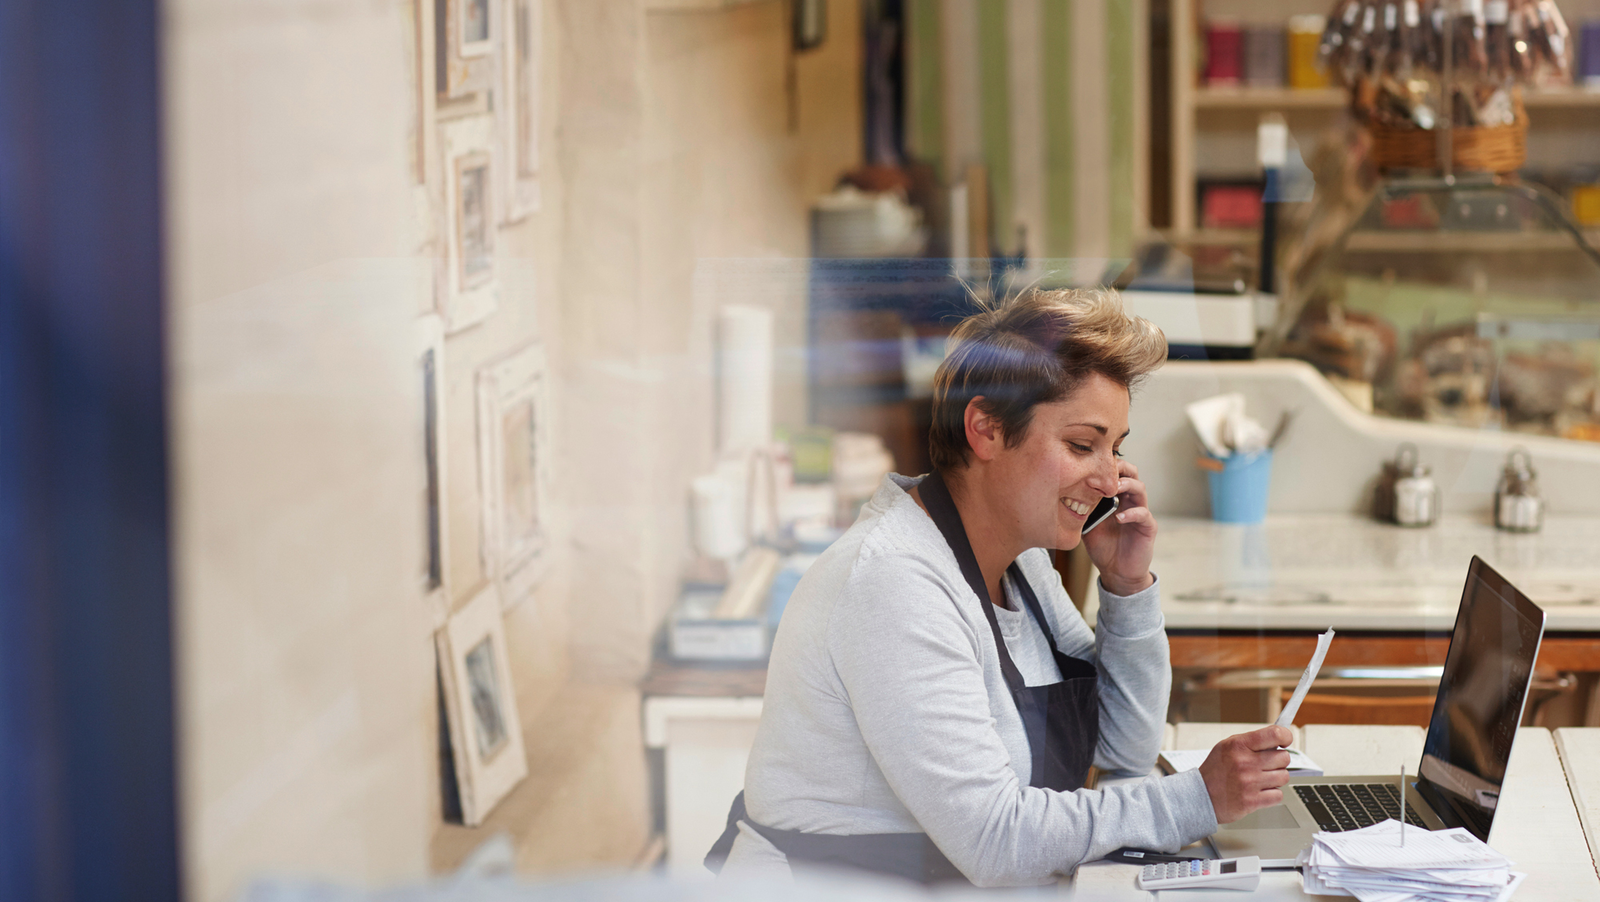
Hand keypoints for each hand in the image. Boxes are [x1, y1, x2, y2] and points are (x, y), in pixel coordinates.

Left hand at [1082, 460, 1155, 595]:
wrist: (1116, 571)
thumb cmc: (1103, 545)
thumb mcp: (1087, 524)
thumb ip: (1082, 509)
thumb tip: (1063, 494)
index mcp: (1116, 497)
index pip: (1115, 472)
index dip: (1107, 465)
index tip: (1092, 462)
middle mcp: (1130, 501)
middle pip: (1132, 473)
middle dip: (1120, 468)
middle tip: (1106, 469)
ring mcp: (1140, 512)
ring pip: (1140, 489)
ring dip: (1127, 485)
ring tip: (1113, 488)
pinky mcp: (1147, 527)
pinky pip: (1143, 514)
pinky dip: (1131, 513)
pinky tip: (1119, 518)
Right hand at [1198, 725, 1293, 823]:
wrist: (1200, 797)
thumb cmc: (1215, 771)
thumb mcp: (1226, 747)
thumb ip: (1251, 742)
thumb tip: (1277, 740)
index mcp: (1238, 745)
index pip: (1274, 734)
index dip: (1285, 736)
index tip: (1285, 741)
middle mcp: (1245, 762)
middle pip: (1284, 757)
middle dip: (1279, 761)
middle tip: (1268, 764)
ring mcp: (1249, 782)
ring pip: (1284, 776)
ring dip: (1276, 779)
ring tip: (1262, 779)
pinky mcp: (1252, 801)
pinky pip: (1278, 795)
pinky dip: (1272, 794)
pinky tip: (1260, 791)